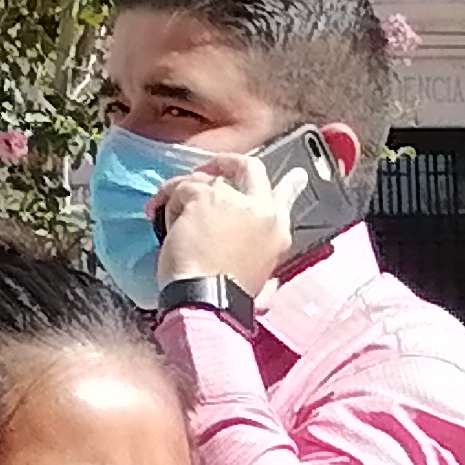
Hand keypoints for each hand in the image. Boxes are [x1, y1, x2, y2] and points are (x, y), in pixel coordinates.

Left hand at [156, 150, 302, 295]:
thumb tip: (272, 286)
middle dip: (225, 164)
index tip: (297, 176)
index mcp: (277, 233)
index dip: (290, 185)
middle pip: (248, 167)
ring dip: (185, 196)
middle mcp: (261, 210)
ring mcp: (232, 200)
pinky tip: (167, 227)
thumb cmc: (230, 300)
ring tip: (172, 221)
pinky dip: (168, 204)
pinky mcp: (204, 197)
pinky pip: (181, 188)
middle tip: (205, 172)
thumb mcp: (263, 287)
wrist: (209, 300)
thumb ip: (268, 276)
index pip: (285, 199)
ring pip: (204, 179)